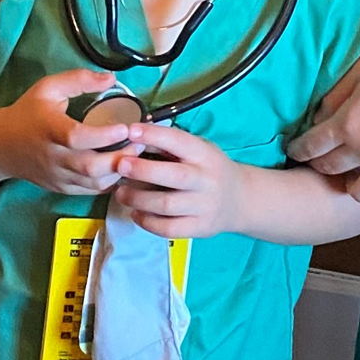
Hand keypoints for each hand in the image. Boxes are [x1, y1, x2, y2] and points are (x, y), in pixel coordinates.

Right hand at [0, 70, 138, 194]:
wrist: (1, 146)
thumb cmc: (28, 112)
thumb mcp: (49, 87)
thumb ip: (79, 80)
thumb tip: (112, 79)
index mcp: (49, 128)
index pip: (77, 137)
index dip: (103, 135)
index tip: (126, 127)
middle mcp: (53, 156)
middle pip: (89, 166)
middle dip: (120, 157)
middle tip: (142, 143)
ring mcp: (57, 176)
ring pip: (92, 182)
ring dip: (118, 171)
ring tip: (137, 155)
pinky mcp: (61, 188)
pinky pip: (89, 190)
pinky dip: (109, 182)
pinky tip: (122, 168)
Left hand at [112, 124, 247, 239]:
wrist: (239, 199)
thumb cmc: (209, 169)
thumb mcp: (198, 150)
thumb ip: (171, 146)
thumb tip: (135, 136)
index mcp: (205, 154)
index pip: (180, 142)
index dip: (155, 136)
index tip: (132, 131)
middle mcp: (207, 180)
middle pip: (174, 176)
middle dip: (144, 170)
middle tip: (120, 165)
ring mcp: (204, 206)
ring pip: (167, 205)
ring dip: (139, 198)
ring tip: (120, 192)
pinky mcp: (199, 228)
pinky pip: (169, 229)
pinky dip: (148, 222)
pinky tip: (136, 213)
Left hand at [286, 40, 359, 203]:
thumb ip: (337, 94)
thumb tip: (320, 115)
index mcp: (349, 125)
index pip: (312, 147)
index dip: (298, 150)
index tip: (295, 151)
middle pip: (331, 172)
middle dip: (321, 165)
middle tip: (323, 159)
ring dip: (354, 184)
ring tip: (357, 173)